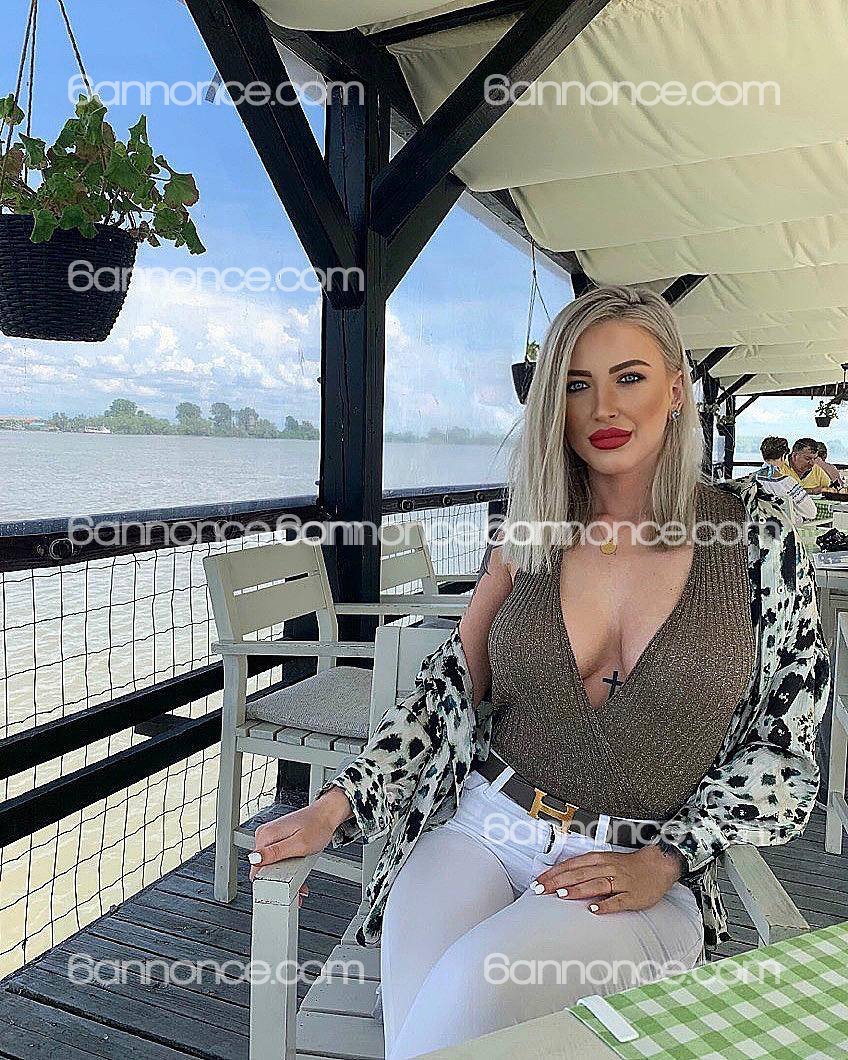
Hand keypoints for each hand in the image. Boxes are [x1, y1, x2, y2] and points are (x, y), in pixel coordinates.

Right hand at [248, 787, 352, 895]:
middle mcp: (265, 835)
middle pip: (264, 868)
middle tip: (297, 888)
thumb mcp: (299, 844)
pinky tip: (298, 872)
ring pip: (271, 866)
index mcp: (266, 835)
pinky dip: (287, 869)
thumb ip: (276, 852)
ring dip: (285, 877)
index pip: (255, 868)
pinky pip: (277, 859)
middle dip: (280, 881)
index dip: (268, 883)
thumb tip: (254, 859)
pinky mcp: (276, 840)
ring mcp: (270, 837)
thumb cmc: (317, 827)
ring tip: (300, 881)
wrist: (327, 815)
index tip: (283, 890)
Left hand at [530, 845, 684, 914]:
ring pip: (596, 885)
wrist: (657, 865)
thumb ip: (584, 868)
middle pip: (579, 874)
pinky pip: (618, 901)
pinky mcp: (632, 896)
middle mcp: (607, 868)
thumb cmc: (627, 866)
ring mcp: (620, 882)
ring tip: (562, 895)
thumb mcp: (604, 861)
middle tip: (541, 890)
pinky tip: (594, 910)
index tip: (538, 881)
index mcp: (598, 859)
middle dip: (558, 882)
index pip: (571, 866)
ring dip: (578, 890)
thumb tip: (560, 877)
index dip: (553, 873)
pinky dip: (605, 905)